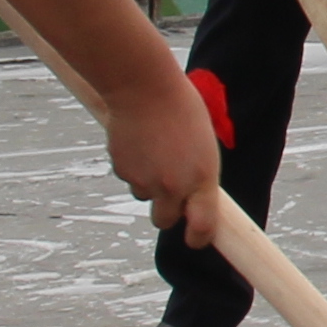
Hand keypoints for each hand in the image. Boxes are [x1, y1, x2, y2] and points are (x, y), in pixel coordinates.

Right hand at [103, 66, 224, 229]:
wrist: (144, 86)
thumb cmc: (181, 108)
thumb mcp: (203, 142)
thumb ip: (198, 172)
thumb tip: (191, 196)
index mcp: (203, 178)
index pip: (202, 227)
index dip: (198, 239)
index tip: (195, 240)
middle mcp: (174, 186)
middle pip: (165, 220)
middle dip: (166, 211)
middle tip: (168, 192)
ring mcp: (146, 181)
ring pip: (145, 195)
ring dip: (148, 183)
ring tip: (154, 149)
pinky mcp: (123, 170)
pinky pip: (129, 177)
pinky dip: (132, 166)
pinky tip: (138, 141)